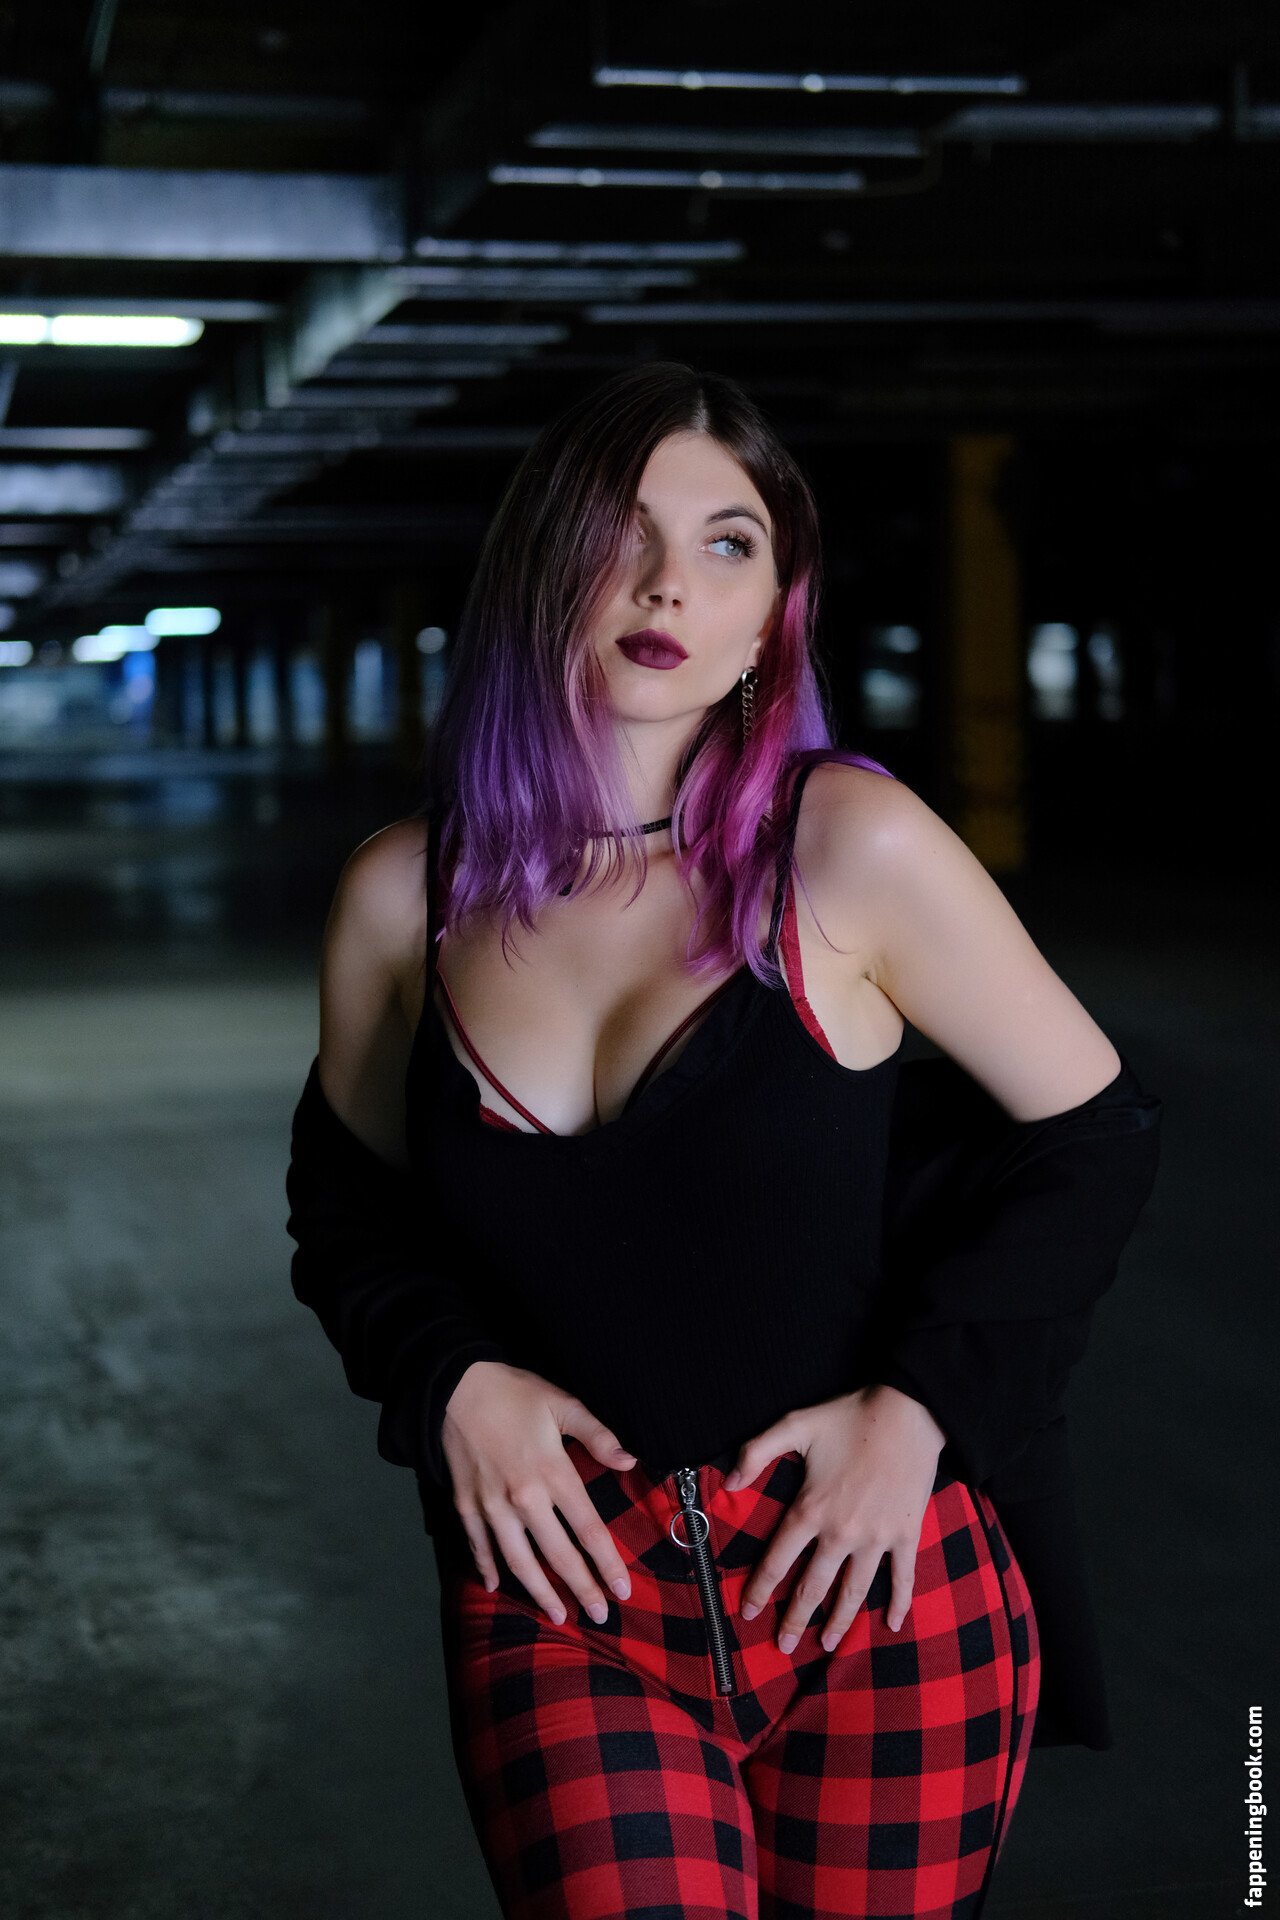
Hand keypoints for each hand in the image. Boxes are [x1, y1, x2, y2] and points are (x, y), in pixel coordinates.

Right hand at [440, 1359, 635, 1624]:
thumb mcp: (563, 1404)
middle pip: (557, 1555)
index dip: (607, 1563)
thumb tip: (630, 1462)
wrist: (455, 1385)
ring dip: (539, 1592)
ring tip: (557, 1615)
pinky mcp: (465, 1504)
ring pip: (518, 1561)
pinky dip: (486, 1568)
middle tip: (599, 1616)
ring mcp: (491, 1506)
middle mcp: (523, 1498)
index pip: (588, 1530)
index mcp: (552, 1474)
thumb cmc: (515, 1393)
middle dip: (581, 1589)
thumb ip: (598, 1435)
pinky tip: (495, 1586)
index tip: (622, 1590)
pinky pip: (478, 1545)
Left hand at [726, 1384, 945, 1649]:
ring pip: (854, 1591)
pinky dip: (900, 1603)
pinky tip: (894, 1624)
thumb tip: (728, 1485)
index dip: (761, 1589)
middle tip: (783, 1646)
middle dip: (795, 1620)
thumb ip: (756, 1453)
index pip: (777, 1561)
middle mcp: (841, 1533)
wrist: (909, 1413)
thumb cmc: (849, 1417)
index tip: (749, 1613)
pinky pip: (903, 1578)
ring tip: (827, 1645)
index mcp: (810, 1510)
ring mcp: (876, 1538)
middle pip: (813, 1586)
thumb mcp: (795, 1425)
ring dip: (839, 1621)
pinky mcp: (906, 1535)